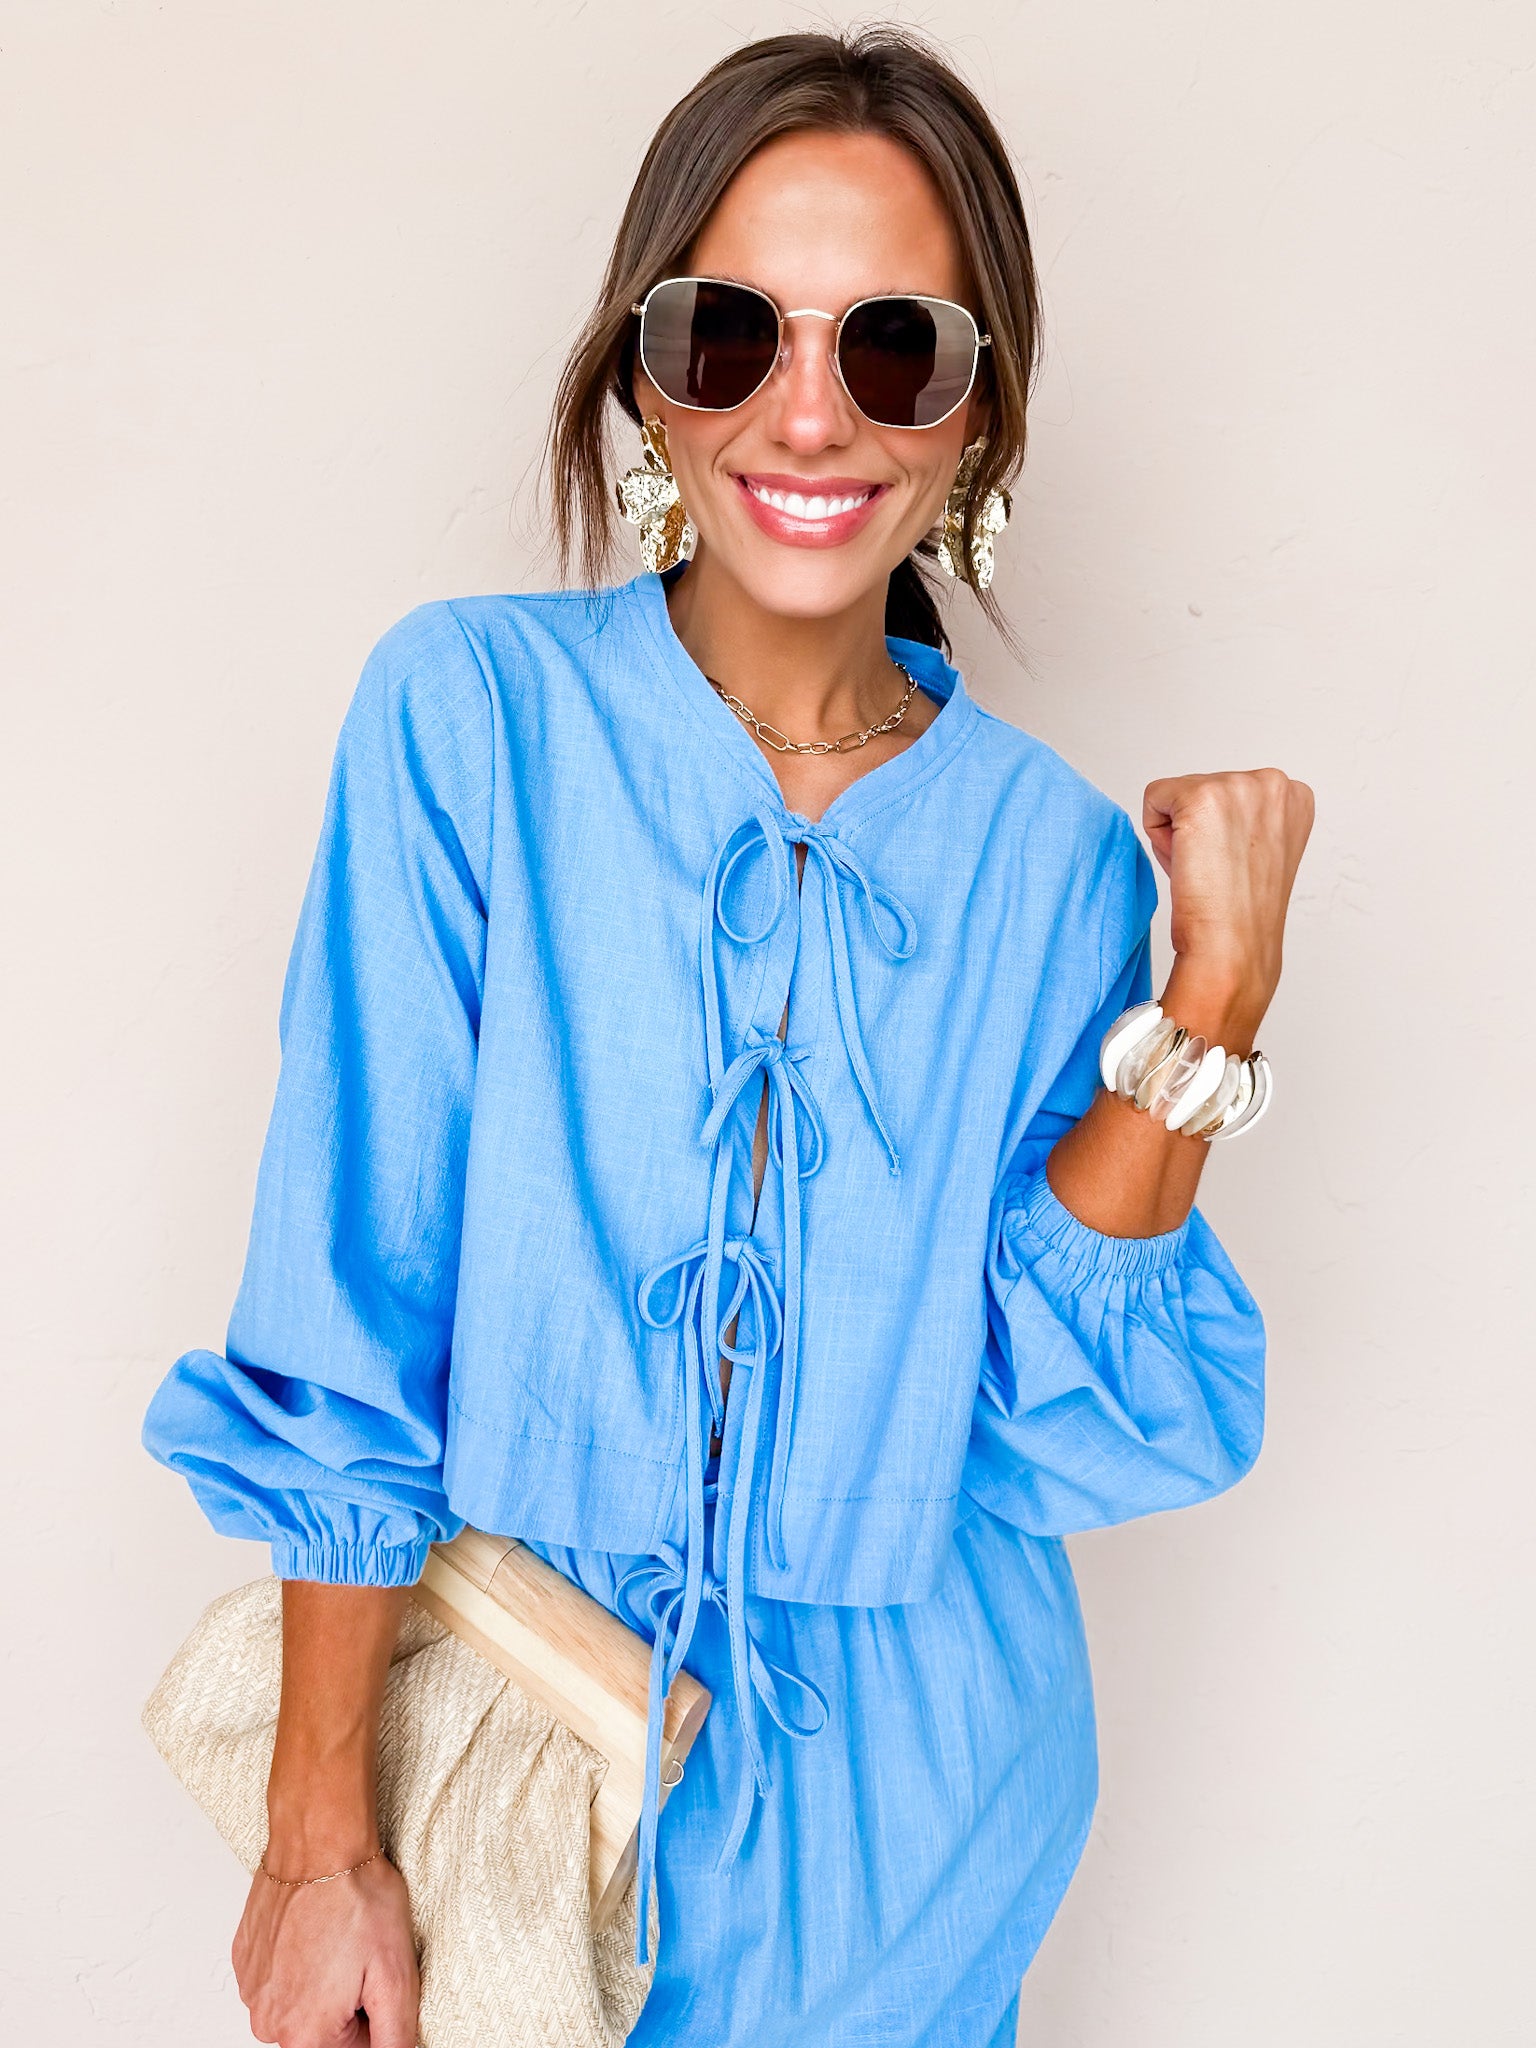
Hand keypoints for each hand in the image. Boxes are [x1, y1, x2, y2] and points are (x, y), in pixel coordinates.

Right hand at [233, 1850, 418, 2047]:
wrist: (319, 1842)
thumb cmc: (357, 1897)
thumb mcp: (397, 1976)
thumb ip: (395, 2037)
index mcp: (306, 2036)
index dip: (374, 2013)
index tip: (375, 1977)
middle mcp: (269, 2021)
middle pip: (323, 2032)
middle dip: (348, 2001)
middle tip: (359, 1954)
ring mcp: (252, 1989)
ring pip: (300, 2003)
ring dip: (321, 1980)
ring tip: (337, 1937)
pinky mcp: (245, 1959)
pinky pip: (277, 1976)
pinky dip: (297, 1959)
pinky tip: (315, 1929)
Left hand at [1143, 767, 1313, 1051]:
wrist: (1232, 950)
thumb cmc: (1241, 915)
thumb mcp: (1258, 852)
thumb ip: (1246, 821)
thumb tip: (1216, 818)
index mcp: (1294, 797)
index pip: (1230, 792)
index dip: (1221, 834)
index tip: (1235, 866)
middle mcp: (1274, 783)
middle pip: (1201, 788)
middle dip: (1198, 829)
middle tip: (1216, 872)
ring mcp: (1239, 786)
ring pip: (1177, 794)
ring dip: (1179, 833)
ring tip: (1205, 870)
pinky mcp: (1201, 796)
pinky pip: (1154, 799)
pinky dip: (1157, 833)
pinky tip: (1187, 864)